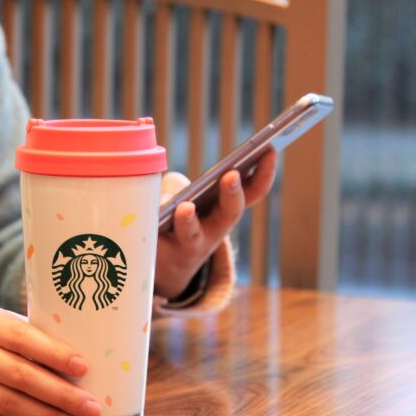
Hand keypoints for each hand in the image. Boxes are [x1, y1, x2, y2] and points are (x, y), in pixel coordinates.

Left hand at [154, 148, 277, 299]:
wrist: (165, 266)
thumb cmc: (182, 220)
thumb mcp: (186, 196)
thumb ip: (178, 186)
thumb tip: (168, 195)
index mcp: (225, 210)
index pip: (252, 193)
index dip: (264, 174)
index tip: (271, 150)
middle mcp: (214, 230)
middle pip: (229, 214)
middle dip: (232, 194)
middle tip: (231, 176)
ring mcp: (188, 244)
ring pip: (190, 234)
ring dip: (189, 221)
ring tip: (185, 207)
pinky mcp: (161, 252)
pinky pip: (155, 238)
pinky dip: (149, 224)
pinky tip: (144, 213)